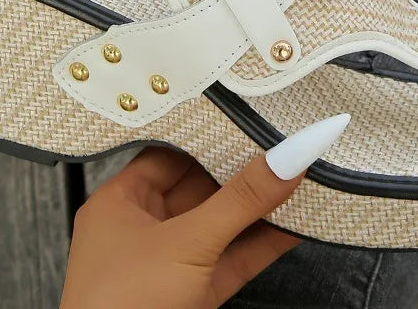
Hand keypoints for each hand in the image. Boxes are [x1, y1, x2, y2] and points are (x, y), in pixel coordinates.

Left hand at [59, 114, 349, 308]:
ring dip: (258, 210)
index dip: (209, 140)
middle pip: (200, 189)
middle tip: (282, 152)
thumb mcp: (188, 242)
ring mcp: (169, 266)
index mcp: (120, 204)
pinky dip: (261, 244)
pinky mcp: (193, 296)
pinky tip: (293, 226)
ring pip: (220, 226)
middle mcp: (142, 231)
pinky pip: (232, 259)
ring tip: (298, 183)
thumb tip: (286, 158)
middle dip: (242, 176)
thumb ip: (241, 199)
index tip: (248, 126)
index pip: (169, 156)